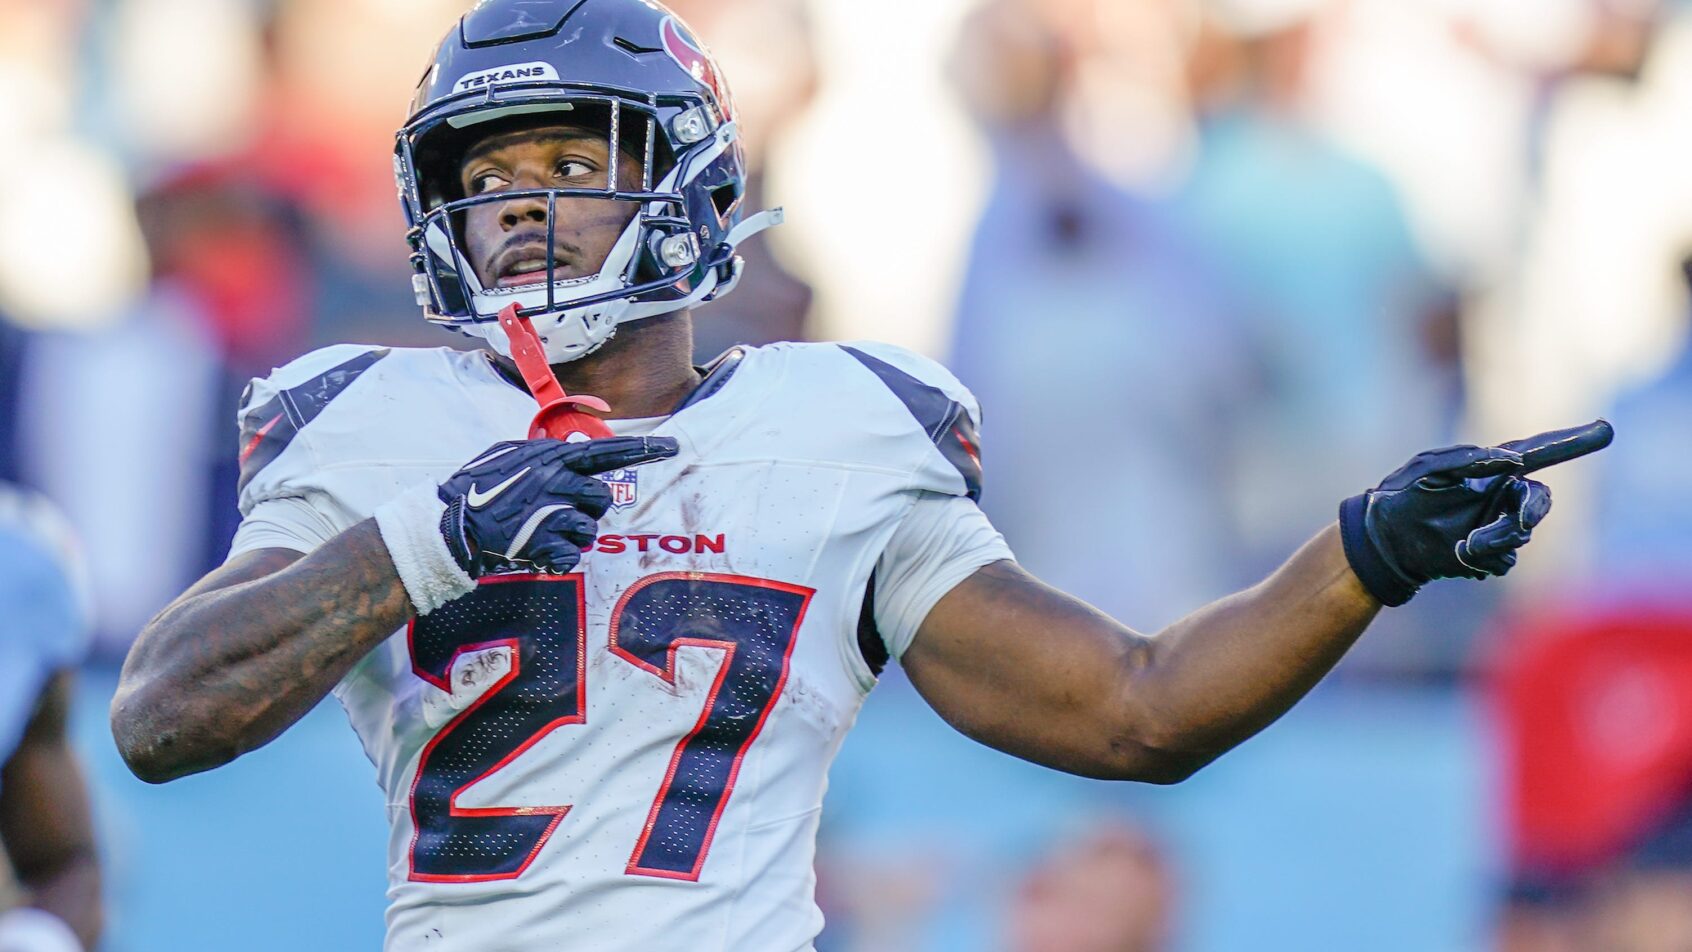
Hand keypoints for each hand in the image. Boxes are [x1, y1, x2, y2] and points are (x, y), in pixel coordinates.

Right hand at [437, 436, 677, 576]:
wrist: (449, 523)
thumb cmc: (476, 489)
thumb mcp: (508, 456)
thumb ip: (543, 455)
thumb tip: (570, 452)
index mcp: (549, 457)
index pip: (605, 451)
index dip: (642, 450)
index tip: (674, 448)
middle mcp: (556, 481)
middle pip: (601, 498)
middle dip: (586, 511)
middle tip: (559, 515)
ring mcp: (551, 512)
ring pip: (589, 529)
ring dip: (571, 536)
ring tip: (540, 533)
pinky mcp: (545, 543)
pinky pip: (573, 556)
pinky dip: (557, 559)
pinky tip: (535, 552)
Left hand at [1339, 420, 1612, 605]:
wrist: (1382, 543)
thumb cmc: (1400, 497)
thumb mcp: (1428, 471)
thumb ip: (1468, 460)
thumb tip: (1510, 459)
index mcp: (1489, 468)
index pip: (1538, 452)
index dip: (1571, 442)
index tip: (1605, 429)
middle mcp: (1499, 495)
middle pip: (1538, 502)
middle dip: (1529, 514)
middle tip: (1514, 525)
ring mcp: (1495, 525)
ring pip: (1519, 536)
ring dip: (1494, 541)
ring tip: (1463, 545)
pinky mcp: (1488, 554)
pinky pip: (1504, 560)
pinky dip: (1484, 559)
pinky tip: (1460, 555)